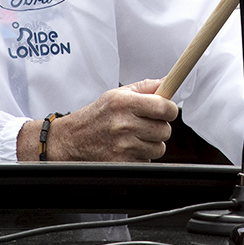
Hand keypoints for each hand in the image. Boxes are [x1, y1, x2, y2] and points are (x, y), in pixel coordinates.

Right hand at [20, 79, 178, 161]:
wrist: (72, 139)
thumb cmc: (98, 115)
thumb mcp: (118, 94)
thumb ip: (146, 87)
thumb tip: (170, 81)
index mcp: (125, 103)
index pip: (164, 107)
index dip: (171, 110)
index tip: (168, 111)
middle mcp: (124, 124)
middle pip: (165, 130)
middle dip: (160, 128)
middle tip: (146, 125)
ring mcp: (123, 146)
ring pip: (159, 148)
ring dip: (151, 144)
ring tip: (135, 137)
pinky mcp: (122, 163)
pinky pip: (147, 161)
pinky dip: (141, 156)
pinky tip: (128, 149)